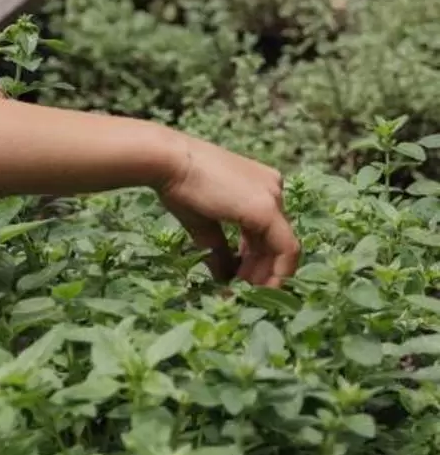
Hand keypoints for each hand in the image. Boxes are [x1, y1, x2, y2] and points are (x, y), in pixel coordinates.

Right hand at [153, 133, 298, 287]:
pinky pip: (286, 249)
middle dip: (261, 271)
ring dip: (266, 275)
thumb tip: (224, 278)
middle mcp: (273, 188)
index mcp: (259, 186)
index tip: (238, 279)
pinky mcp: (268, 209)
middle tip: (242, 292)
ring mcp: (274, 197)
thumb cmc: (179, 185)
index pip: (267, 232)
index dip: (255, 260)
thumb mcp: (204, 223)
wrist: (168, 162)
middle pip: (277, 240)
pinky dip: (276, 272)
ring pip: (284, 247)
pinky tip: (255, 288)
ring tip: (244, 293)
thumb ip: (220, 249)